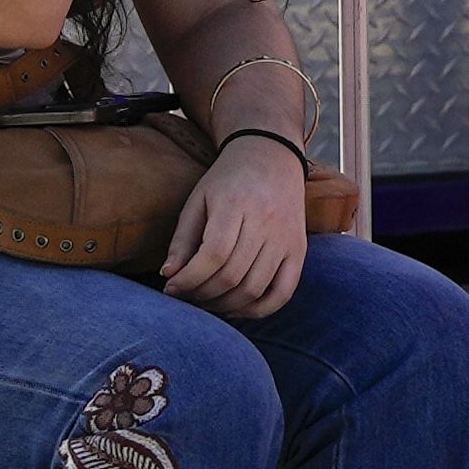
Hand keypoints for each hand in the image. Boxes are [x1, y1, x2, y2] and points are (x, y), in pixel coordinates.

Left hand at [155, 127, 310, 316]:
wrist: (272, 158)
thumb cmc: (227, 181)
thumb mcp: (198, 200)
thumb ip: (182, 239)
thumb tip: (169, 276)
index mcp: (236, 204)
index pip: (213, 254)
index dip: (189, 279)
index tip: (171, 288)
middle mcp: (266, 222)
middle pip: (232, 275)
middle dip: (202, 294)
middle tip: (186, 296)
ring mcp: (286, 238)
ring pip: (255, 288)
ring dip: (225, 305)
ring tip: (206, 301)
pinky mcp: (300, 251)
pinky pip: (283, 293)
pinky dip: (259, 310)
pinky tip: (236, 308)